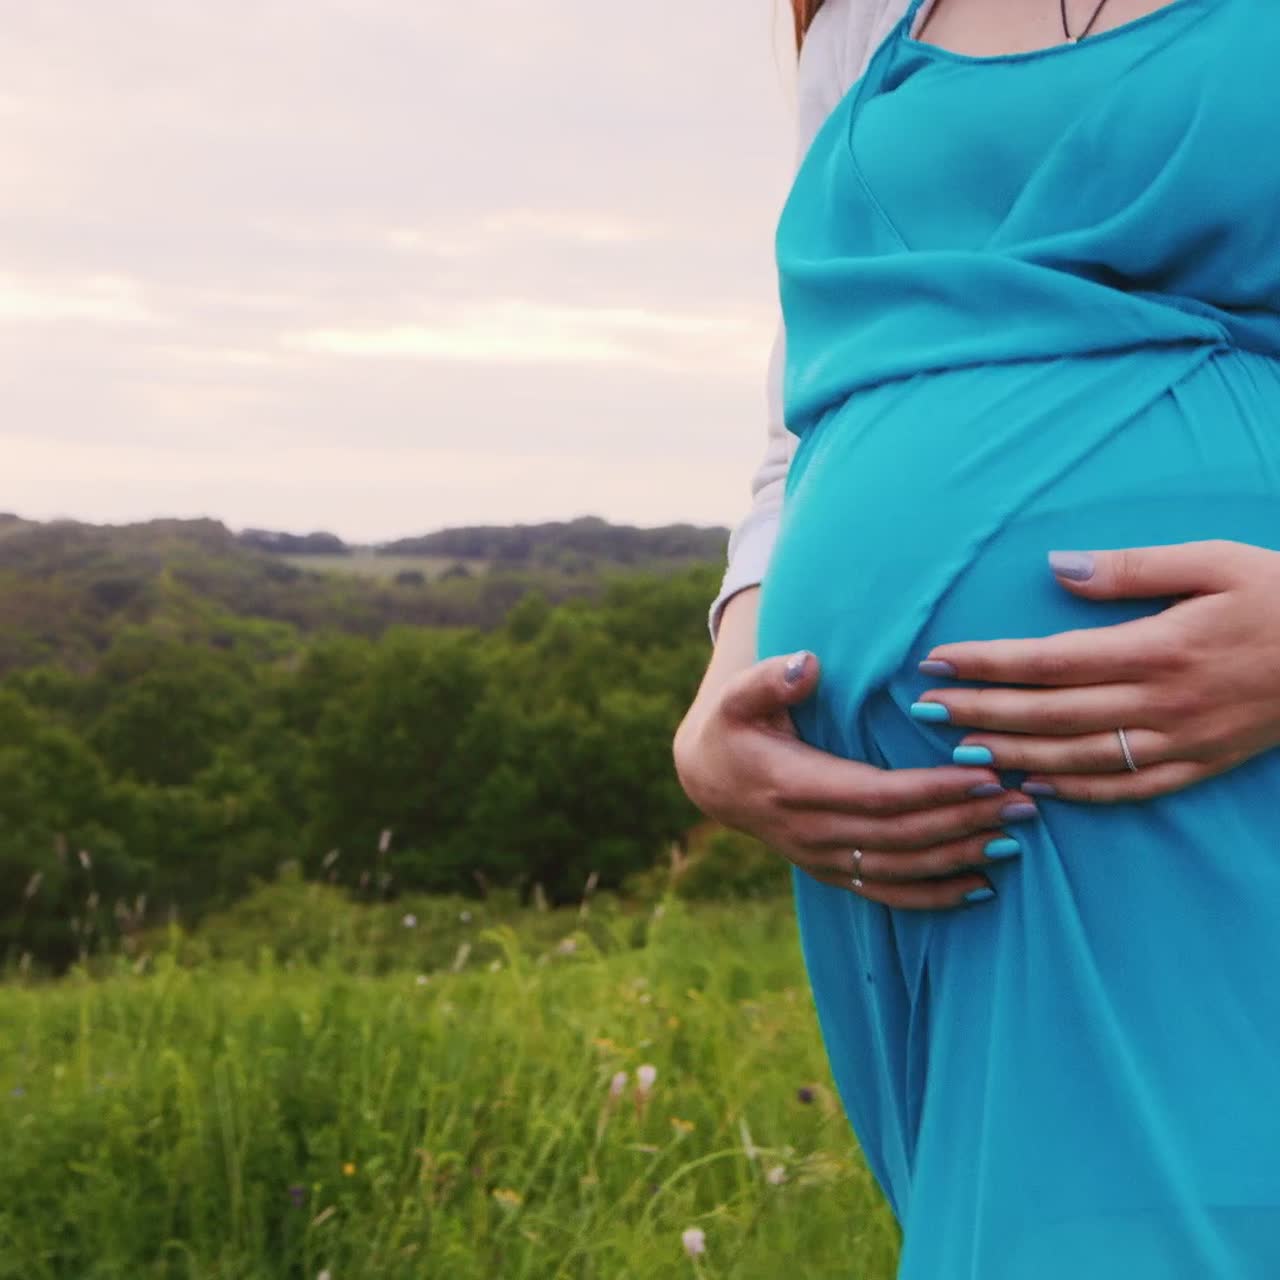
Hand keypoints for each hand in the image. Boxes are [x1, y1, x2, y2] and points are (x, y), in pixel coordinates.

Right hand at [675, 591, 1038, 909]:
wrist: (712, 780)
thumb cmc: (734, 728)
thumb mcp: (737, 696)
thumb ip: (771, 679)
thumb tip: (808, 664)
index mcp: (795, 787)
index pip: (877, 795)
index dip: (932, 790)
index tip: (984, 775)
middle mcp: (811, 832)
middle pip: (901, 835)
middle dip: (964, 822)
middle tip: (1022, 803)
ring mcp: (822, 858)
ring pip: (901, 868)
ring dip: (959, 857)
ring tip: (1014, 840)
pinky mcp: (831, 872)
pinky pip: (887, 892)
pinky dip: (934, 894)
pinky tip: (980, 887)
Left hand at [914, 540, 1279, 801]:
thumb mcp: (1213, 561)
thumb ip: (1130, 569)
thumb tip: (1056, 568)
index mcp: (1158, 647)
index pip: (1048, 660)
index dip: (986, 663)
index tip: (937, 661)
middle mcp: (1162, 702)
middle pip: (1049, 713)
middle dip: (979, 711)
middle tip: (922, 711)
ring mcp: (1182, 741)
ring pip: (1079, 758)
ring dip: (1014, 754)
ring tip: (959, 751)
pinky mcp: (1203, 764)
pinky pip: (1130, 788)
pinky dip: (1079, 793)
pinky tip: (1038, 787)